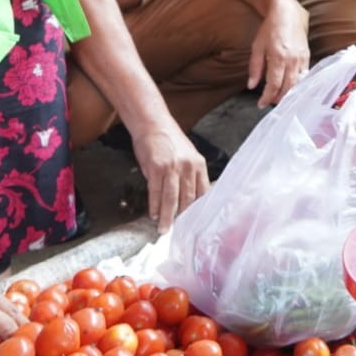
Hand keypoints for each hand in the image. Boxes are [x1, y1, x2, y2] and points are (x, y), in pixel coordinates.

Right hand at [128, 115, 207, 232]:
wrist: (153, 124)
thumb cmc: (169, 141)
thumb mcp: (187, 155)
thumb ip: (189, 175)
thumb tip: (188, 199)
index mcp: (198, 164)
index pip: (203, 192)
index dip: (199, 210)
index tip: (195, 224)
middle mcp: (188, 166)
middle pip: (188, 198)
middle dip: (183, 218)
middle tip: (178, 231)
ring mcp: (172, 167)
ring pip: (172, 199)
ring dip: (167, 216)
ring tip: (164, 229)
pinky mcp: (156, 168)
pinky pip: (156, 192)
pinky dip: (154, 205)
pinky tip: (153, 214)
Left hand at [248, 7, 310, 107]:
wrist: (287, 12)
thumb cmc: (270, 28)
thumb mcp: (257, 47)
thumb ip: (255, 68)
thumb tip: (251, 86)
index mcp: (278, 58)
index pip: (273, 85)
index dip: (266, 97)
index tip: (260, 104)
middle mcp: (292, 60)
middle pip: (287, 88)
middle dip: (278, 98)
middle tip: (269, 102)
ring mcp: (301, 58)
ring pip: (297, 84)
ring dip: (288, 93)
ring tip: (279, 97)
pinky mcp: (307, 56)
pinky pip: (304, 75)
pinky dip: (297, 84)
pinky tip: (290, 87)